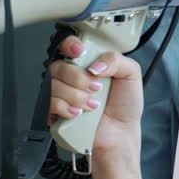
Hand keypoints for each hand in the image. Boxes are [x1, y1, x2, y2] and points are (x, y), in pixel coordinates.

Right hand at [47, 34, 144, 156]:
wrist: (121, 133)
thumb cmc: (124, 105)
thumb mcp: (130, 74)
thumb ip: (116, 60)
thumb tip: (94, 64)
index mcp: (86, 64)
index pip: (67, 46)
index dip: (69, 44)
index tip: (80, 51)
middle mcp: (70, 77)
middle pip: (58, 66)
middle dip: (78, 77)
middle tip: (96, 87)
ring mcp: (60, 94)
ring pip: (52, 86)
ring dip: (76, 96)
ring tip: (93, 105)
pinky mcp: (54, 112)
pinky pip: (48, 104)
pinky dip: (65, 108)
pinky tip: (79, 113)